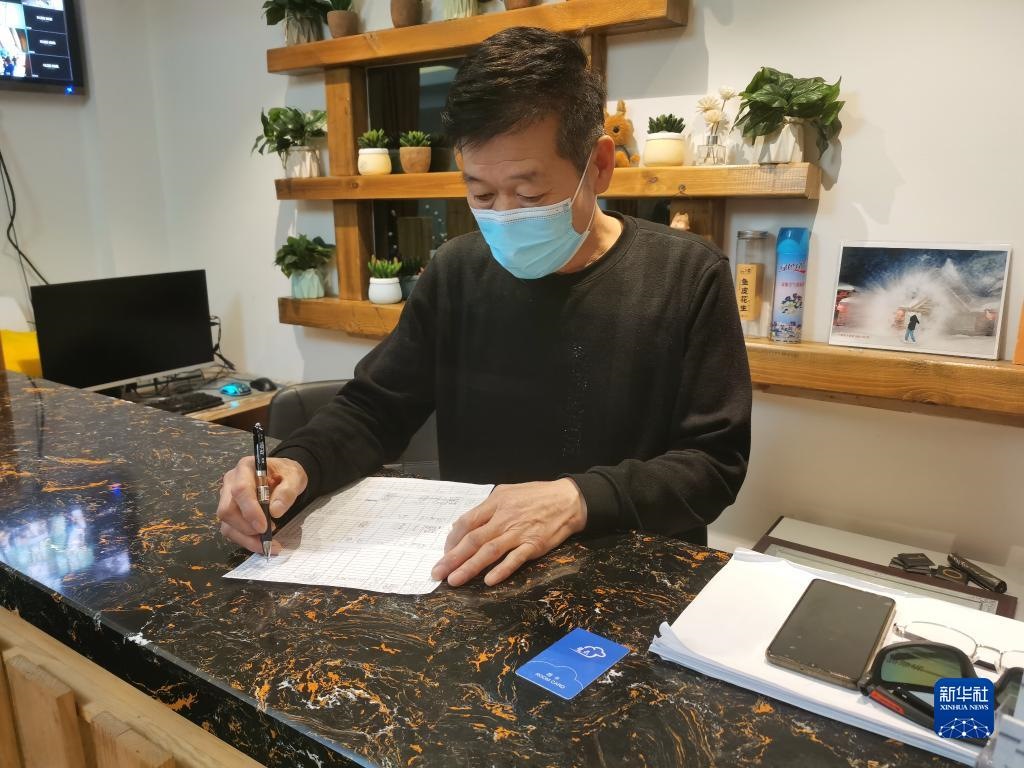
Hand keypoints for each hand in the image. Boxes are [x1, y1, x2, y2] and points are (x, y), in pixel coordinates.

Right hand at [216, 456, 306, 554]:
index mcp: (245, 468)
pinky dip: (246, 541)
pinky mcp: (230, 513)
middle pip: (227, 510)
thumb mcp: (294, 477)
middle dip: (247, 527)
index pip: (240, 490)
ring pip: (227, 524)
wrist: (283, 476)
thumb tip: (274, 512)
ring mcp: (227, 498)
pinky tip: (261, 544)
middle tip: (269, 534)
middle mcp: (231, 482)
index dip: (250, 510)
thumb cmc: (286, 474)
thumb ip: (287, 491)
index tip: (264, 526)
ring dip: (246, 538)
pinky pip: (231, 531)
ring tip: (268, 543)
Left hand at [431, 479, 586, 587]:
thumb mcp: (508, 493)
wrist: (568, 500)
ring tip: (454, 580)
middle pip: (473, 539)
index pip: (467, 522)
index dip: (452, 540)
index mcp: (496, 502)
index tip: (445, 554)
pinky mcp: (534, 544)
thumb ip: (488, 508)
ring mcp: (519, 532)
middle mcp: (504, 517)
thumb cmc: (537, 496)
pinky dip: (502, 569)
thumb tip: (465, 525)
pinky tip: (488, 580)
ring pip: (489, 551)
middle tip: (438, 573)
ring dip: (470, 567)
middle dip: (452, 558)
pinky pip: (515, 559)